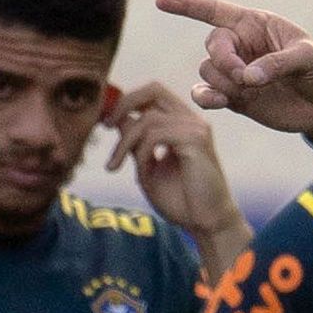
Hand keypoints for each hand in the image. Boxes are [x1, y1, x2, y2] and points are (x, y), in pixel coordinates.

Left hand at [107, 81, 242, 243]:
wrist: (206, 223)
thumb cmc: (181, 199)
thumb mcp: (147, 165)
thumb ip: (135, 142)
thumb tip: (116, 119)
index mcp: (181, 123)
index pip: (152, 94)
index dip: (125, 102)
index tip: (106, 124)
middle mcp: (191, 120)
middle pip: (153, 89)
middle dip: (124, 103)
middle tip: (106, 126)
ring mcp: (196, 128)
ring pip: (147, 118)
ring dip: (125, 143)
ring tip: (116, 165)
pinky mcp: (196, 140)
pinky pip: (155, 135)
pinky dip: (141, 152)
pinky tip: (140, 171)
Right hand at [158, 0, 312, 148]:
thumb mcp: (310, 58)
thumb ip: (278, 63)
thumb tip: (248, 78)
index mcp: (256, 24)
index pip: (215, 10)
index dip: (187, 5)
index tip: (160, 0)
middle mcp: (242, 46)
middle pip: (213, 45)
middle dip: (225, 60)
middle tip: (246, 77)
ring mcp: (237, 73)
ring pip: (209, 71)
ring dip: (225, 81)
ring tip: (251, 91)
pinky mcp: (237, 98)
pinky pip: (208, 94)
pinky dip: (206, 97)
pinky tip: (214, 101)